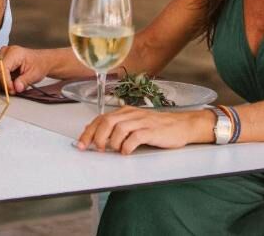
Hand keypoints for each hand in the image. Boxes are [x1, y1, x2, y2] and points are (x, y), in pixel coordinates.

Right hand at [0, 45, 52, 92]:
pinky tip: (10, 81)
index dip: (5, 80)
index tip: (11, 90)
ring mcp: (2, 55)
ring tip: (12, 85)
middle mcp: (6, 51)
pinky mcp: (1, 59)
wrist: (42, 61)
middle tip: (13, 89)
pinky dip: (2, 78)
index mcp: (14, 53)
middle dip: (3, 81)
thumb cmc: (39, 64)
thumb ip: (24, 81)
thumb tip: (16, 88)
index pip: (2, 67)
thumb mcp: (34, 74)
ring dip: (2, 79)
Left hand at [76, 107, 212, 153]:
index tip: (81, 144)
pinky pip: (135, 137)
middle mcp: (131, 114)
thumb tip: (98, 136)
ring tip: (114, 151)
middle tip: (95, 149)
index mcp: (125, 112)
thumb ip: (118, 128)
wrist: (182, 125)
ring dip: (112, 142)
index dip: (88, 131)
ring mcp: (142, 122)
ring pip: (118, 128)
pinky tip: (127, 152)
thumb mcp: (135, 124)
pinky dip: (127, 146)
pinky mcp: (151, 131)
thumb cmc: (158, 127)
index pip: (101, 119)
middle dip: (96, 137)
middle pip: (106, 122)